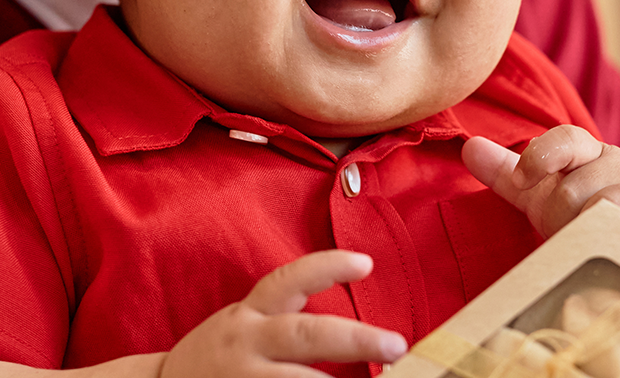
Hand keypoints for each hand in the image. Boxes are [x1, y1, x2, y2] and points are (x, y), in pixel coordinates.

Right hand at [158, 250, 407, 377]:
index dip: (326, 267)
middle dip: (355, 340)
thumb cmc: (221, 356)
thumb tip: (358, 333)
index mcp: (250, 315)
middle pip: (305, 335)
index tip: (366, 262)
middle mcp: (247, 343)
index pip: (287, 281)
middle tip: (397, 345)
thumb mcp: (247, 326)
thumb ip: (290, 320)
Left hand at [462, 127, 619, 257]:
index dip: (542, 156)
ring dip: (591, 236)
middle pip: (576, 188)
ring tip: (591, 249)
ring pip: (607, 210)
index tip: (524, 179)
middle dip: (563, 220)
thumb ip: (508, 173)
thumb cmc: (582, 217)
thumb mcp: (542, 195)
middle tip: (566, 238)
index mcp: (588, 153)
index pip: (566, 139)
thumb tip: (469, 146)